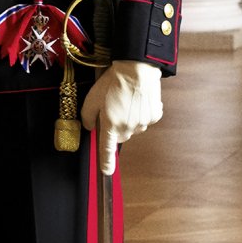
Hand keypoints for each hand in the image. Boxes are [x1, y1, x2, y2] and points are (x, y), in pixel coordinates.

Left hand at [80, 59, 162, 174]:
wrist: (137, 70)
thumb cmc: (113, 82)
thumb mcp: (92, 98)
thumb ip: (87, 116)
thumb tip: (90, 126)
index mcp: (111, 124)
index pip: (107, 149)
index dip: (106, 162)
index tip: (107, 172)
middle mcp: (128, 127)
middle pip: (120, 135)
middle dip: (115, 126)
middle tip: (113, 108)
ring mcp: (143, 123)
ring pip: (133, 128)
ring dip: (129, 119)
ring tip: (126, 100)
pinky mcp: (154, 116)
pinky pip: (145, 120)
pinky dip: (141, 113)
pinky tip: (138, 99)